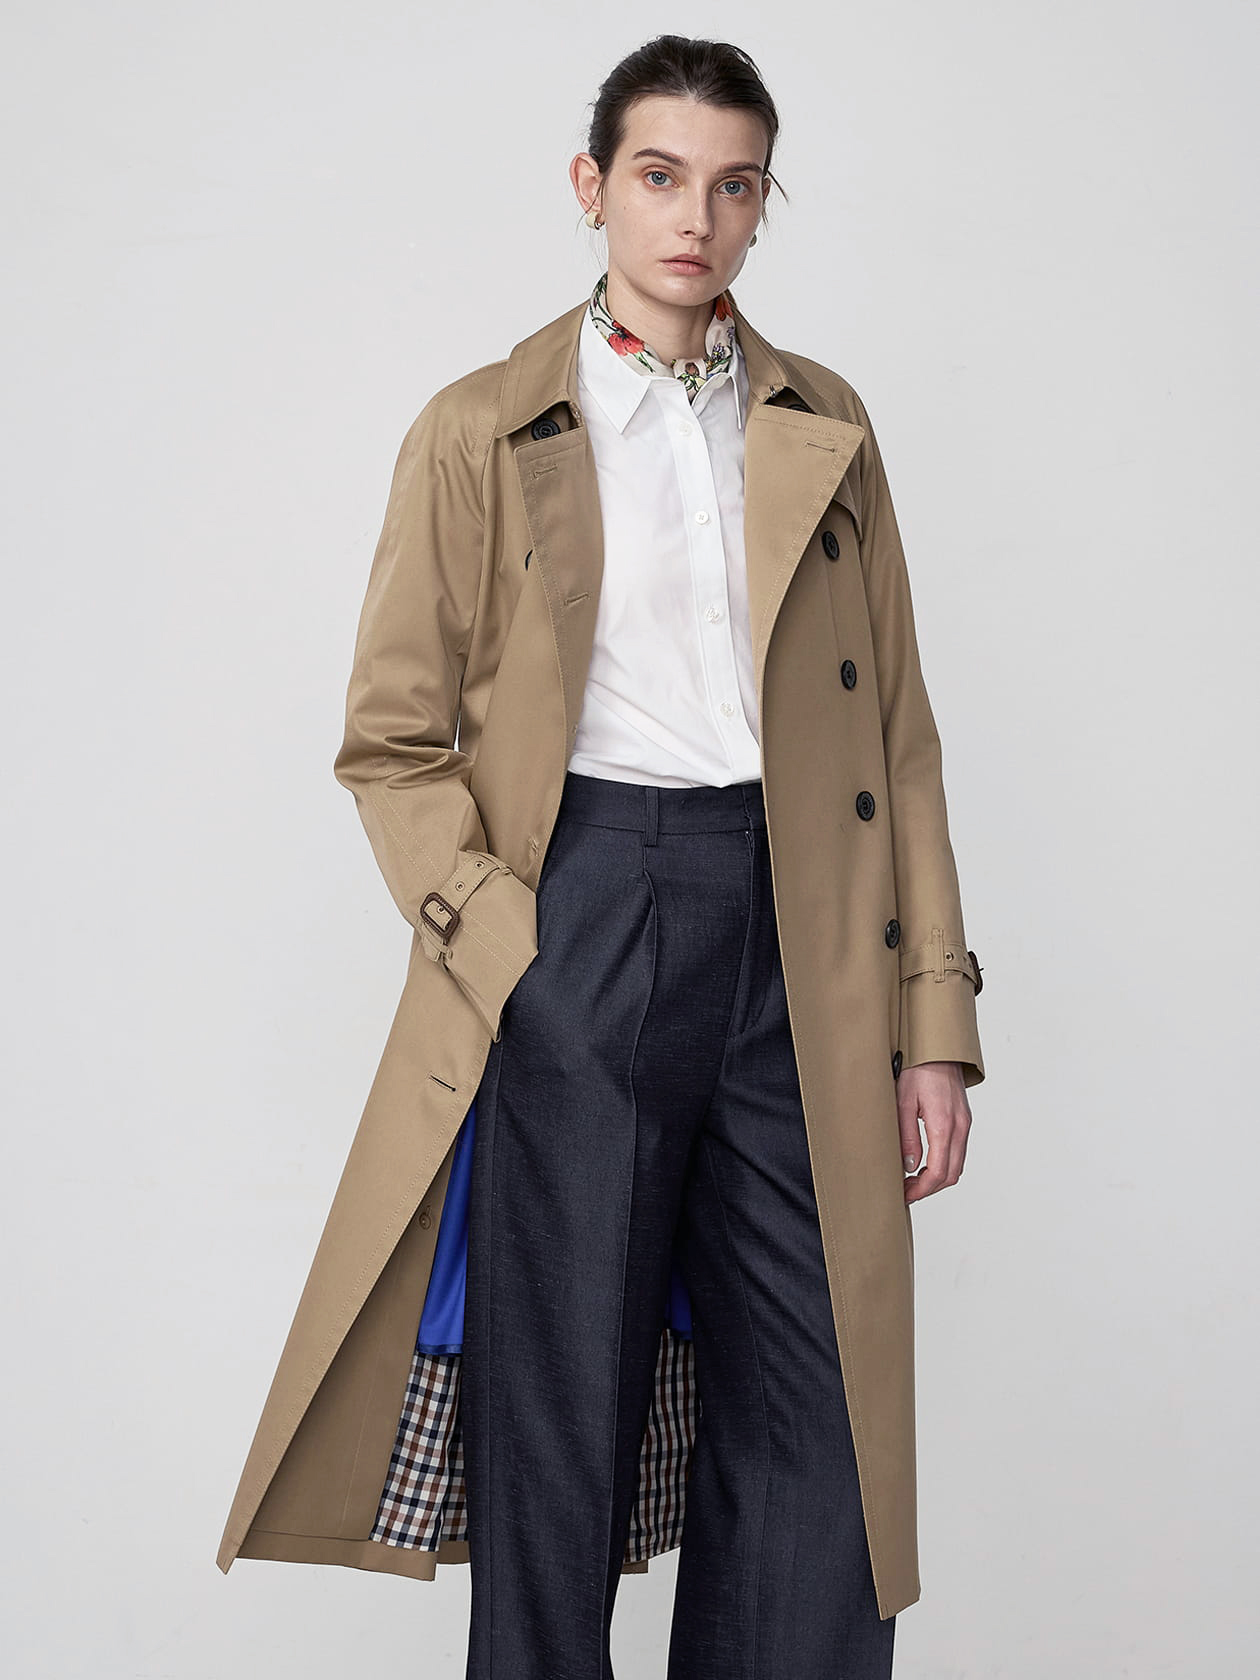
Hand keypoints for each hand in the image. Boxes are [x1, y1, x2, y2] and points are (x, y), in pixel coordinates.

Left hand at [897, 1061, 971, 1202]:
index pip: (938, 1172)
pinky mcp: (964, 1119)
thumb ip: (907, 1136)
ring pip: (957, 1164)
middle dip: (929, 1189)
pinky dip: (944, 1164)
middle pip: (952, 1174)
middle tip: (906, 1191)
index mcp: (944, 1124)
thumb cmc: (918, 1069)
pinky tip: (926, 1162)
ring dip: (937, 1177)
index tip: (905, 1194)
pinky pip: (958, 1151)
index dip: (921, 1190)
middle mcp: (960, 1127)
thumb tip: (909, 1166)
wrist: (937, 1048)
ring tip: (913, 1179)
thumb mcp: (903, 1102)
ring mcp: (965, 1123)